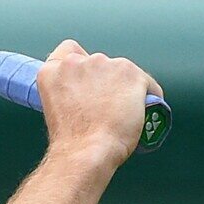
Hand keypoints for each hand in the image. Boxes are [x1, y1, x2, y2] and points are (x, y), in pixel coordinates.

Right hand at [37, 40, 162, 173]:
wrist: (87, 152)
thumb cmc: (71, 141)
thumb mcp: (55, 110)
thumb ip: (67, 93)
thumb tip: (85, 98)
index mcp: (54, 71)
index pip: (68, 51)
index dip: (79, 65)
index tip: (84, 80)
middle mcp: (79, 62)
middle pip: (99, 62)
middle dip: (104, 79)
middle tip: (105, 105)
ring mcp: (106, 65)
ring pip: (122, 72)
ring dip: (124, 86)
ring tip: (124, 112)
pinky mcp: (132, 74)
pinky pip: (147, 84)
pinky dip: (148, 96)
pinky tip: (144, 112)